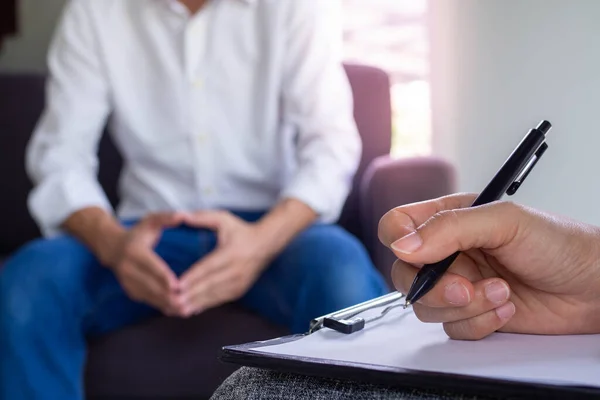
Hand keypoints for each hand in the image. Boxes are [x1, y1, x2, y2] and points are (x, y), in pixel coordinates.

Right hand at [107, 212, 186, 314]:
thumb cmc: (139, 233)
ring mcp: (127, 282)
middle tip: (185, 304)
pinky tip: (176, 311)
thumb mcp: (151, 221)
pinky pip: (147, 301)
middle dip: (168, 296)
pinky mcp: (130, 291)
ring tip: (184, 311)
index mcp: (134, 252)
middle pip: (150, 286)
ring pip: (149, 297)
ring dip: (166, 305)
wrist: (113, 247)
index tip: (176, 286)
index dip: (163, 277)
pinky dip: (161, 306)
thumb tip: (181, 215)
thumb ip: (166, 218)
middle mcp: (128, 269)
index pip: (151, 266)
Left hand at [179, 211, 274, 316]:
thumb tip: (182, 216)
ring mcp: (240, 282)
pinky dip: (207, 305)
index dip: (193, 277)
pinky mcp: (241, 290)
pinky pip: (221, 299)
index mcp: (231, 252)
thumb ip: (203, 218)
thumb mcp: (224, 219)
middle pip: (211, 284)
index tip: (178, 285)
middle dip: (192, 294)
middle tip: (174, 301)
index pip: (209, 266)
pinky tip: (193, 309)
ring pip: (215, 295)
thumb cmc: (241, 231)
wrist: (266, 244)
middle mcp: (237, 269)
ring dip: (197, 303)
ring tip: (180, 310)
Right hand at [378, 193, 599, 339]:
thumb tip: (404, 244)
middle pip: (404, 273)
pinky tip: (506, 309)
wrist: (594, 289)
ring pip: (426, 306)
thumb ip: (450, 228)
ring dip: (464, 307)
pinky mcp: (472, 314)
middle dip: (434, 287)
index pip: (398, 225)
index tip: (417, 252)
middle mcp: (449, 253)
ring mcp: (459, 285)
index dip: (398, 239)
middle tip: (466, 286)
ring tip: (500, 293)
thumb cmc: (560, 244)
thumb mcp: (505, 222)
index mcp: (449, 219)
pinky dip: (479, 323)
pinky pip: (452, 328)